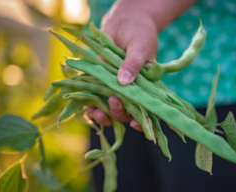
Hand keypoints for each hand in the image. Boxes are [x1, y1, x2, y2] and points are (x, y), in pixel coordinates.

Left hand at [87, 10, 157, 131]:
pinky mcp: (102, 83)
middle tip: (113, 101)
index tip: (135, 124)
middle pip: (127, 113)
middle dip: (119, 113)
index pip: (149, 111)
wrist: (124, 22)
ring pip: (111, 110)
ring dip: (103, 114)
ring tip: (95, 111)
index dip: (144, 123)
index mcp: (148, 88)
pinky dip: (91, 104)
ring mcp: (117, 89)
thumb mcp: (140, 46)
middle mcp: (133, 92)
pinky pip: (97, 99)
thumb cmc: (139, 34)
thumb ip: (133, 63)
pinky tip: (86, 105)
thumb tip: (123, 82)